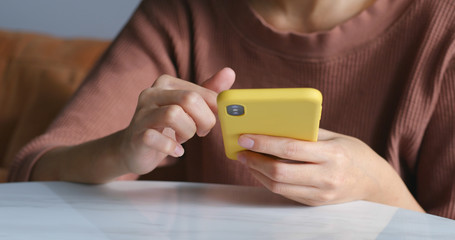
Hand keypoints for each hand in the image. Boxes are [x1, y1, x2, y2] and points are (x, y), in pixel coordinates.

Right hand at [118, 68, 234, 174]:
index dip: (212, 110)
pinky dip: (171, 147)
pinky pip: (155, 137)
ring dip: (187, 132)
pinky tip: (176, 151)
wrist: (134, 148)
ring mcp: (141, 114)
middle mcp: (151, 93)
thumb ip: (208, 91)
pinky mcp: (136, 135)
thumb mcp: (188, 108)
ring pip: (173, 115)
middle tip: (201, 132)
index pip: (201, 92)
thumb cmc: (165, 126)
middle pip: (189, 100)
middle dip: (203, 120)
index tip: (209, 122)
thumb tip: (229, 72)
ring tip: (183, 139)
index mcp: (166, 83)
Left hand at [237, 129, 423, 210]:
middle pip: (280, 172)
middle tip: (241, 150)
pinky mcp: (314, 203)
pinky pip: (285, 193)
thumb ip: (306, 133)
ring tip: (247, 159)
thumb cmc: (352, 153)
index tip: (245, 137)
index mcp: (332, 155)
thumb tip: (273, 126)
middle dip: (254, 161)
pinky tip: (261, 170)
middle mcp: (326, 177)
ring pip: (278, 186)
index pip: (290, 149)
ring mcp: (320, 194)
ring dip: (257, 173)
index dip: (264, 143)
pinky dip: (268, 182)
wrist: (374, 183)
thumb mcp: (334, 137)